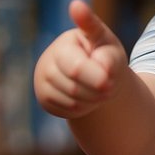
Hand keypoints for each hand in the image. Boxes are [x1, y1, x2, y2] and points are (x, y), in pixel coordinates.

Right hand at [34, 0, 127, 119]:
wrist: (90, 71)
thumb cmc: (103, 55)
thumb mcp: (111, 49)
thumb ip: (109, 57)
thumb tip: (104, 68)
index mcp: (66, 43)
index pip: (77, 68)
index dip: (95, 77)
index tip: (104, 75)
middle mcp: (48, 60)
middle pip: (75, 88)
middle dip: (98, 90)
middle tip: (110, 84)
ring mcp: (42, 80)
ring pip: (73, 102)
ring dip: (93, 99)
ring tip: (100, 87)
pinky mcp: (44, 98)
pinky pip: (68, 111)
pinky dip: (84, 108)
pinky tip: (87, 95)